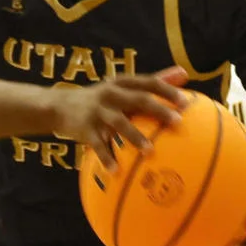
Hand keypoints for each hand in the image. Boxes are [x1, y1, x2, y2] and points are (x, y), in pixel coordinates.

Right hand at [51, 66, 190, 170]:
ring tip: (150, 151)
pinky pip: (98, 145)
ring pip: (119, 123)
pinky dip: (107, 157)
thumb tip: (184, 73)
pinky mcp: (84, 128)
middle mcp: (110, 94)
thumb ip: (153, 81)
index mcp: (122, 83)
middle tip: (177, 123)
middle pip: (138, 100)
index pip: (149, 82)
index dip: (168, 90)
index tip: (186, 102)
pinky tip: (116, 171)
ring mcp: (97, 111)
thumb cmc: (101, 98)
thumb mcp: (123, 86)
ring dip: (135, 137)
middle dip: (158, 110)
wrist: (58, 106)